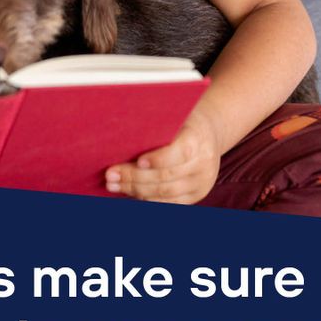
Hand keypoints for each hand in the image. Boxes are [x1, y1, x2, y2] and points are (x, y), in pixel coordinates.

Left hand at [104, 108, 222, 204]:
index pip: (179, 153)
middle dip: (134, 177)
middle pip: (166, 176)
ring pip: (165, 193)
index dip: (158, 159)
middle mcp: (203, 164)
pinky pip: (169, 203)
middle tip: (111, 174)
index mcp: (198, 139)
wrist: (209, 134)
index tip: (138, 161)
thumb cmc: (182, 122)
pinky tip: (129, 192)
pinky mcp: (196, 195)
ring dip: (135, 190)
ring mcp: (201, 183)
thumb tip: (121, 135)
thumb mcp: (175, 117)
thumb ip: (156, 127)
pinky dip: (147, 199)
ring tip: (113, 185)